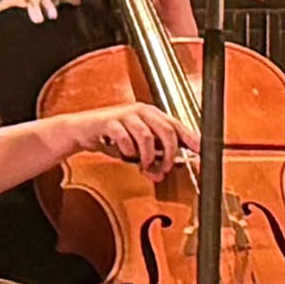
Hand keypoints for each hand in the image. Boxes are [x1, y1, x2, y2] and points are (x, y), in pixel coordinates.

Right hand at [53, 102, 192, 176]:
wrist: (83, 130)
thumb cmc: (113, 136)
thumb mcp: (137, 146)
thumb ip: (153, 156)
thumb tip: (164, 172)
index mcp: (152, 114)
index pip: (177, 125)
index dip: (191, 138)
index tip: (201, 150)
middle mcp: (142, 111)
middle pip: (166, 131)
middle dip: (168, 154)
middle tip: (165, 169)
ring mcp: (126, 115)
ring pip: (147, 136)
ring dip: (147, 156)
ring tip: (144, 165)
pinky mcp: (110, 122)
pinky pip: (125, 138)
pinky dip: (128, 151)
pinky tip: (125, 154)